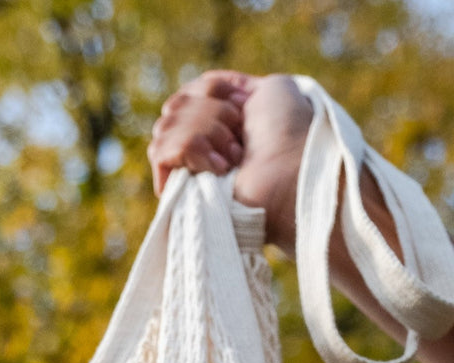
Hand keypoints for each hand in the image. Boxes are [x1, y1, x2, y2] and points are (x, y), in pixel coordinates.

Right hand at [148, 72, 312, 252]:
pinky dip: (193, 151)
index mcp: (218, 122)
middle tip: (241, 136)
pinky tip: (219, 169)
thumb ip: (233, 84)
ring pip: (167, 126)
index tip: (244, 104)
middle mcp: (199, 144)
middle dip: (211, 113)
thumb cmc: (289, 131)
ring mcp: (188, 168)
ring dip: (207, 133)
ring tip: (235, 157)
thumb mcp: (268, 89)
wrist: (292, 169)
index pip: (188, 92)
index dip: (212, 91)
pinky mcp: (179, 188)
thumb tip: (204, 86)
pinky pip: (162, 151)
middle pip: (174, 105)